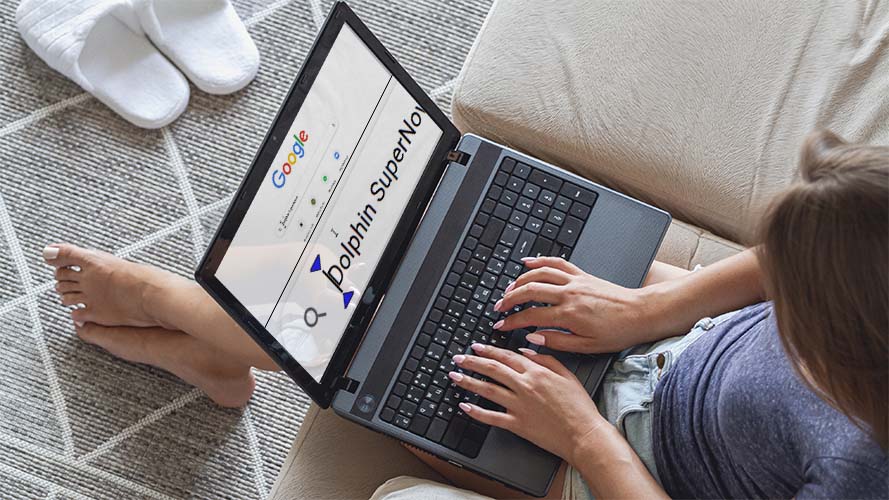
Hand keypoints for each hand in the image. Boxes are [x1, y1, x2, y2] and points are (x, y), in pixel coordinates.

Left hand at [450, 343, 607, 464]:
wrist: (584, 435)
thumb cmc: (579, 407)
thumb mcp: (567, 375)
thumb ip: (546, 359)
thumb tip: (526, 350)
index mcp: (537, 372)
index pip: (506, 356)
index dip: (489, 350)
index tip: (476, 347)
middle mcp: (525, 386)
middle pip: (492, 369)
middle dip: (472, 362)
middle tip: (458, 358)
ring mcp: (519, 406)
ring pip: (487, 390)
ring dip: (468, 382)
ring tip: (454, 376)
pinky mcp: (517, 425)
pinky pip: (492, 417)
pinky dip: (476, 412)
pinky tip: (464, 406)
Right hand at [492, 256, 653, 352]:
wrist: (641, 313)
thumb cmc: (618, 332)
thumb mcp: (586, 346)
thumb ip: (557, 342)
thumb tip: (533, 337)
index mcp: (569, 315)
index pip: (531, 316)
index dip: (512, 321)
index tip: (502, 325)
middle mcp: (569, 294)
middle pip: (529, 291)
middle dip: (509, 299)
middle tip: (499, 307)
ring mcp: (575, 281)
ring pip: (539, 274)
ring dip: (520, 280)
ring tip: (508, 289)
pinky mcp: (582, 274)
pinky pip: (557, 263)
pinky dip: (540, 261)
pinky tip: (528, 263)